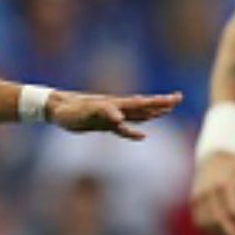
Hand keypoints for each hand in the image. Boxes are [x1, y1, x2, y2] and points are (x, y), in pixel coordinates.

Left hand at [45, 90, 179, 140]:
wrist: (56, 109)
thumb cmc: (70, 110)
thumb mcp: (86, 112)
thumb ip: (104, 112)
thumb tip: (120, 118)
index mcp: (116, 104)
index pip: (142, 102)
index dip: (159, 101)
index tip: (176, 98)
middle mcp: (116, 108)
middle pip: (143, 106)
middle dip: (160, 103)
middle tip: (178, 99)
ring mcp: (110, 116)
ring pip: (136, 115)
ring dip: (151, 113)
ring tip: (166, 110)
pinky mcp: (103, 124)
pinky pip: (123, 129)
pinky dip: (134, 131)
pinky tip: (142, 136)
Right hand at [190, 151, 234, 234]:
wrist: (210, 154)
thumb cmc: (234, 162)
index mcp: (223, 183)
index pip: (232, 208)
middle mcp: (208, 190)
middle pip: (218, 217)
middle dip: (231, 232)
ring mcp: (198, 195)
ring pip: (206, 221)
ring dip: (219, 232)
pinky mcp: (193, 199)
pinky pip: (198, 218)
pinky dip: (208, 228)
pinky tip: (220, 232)